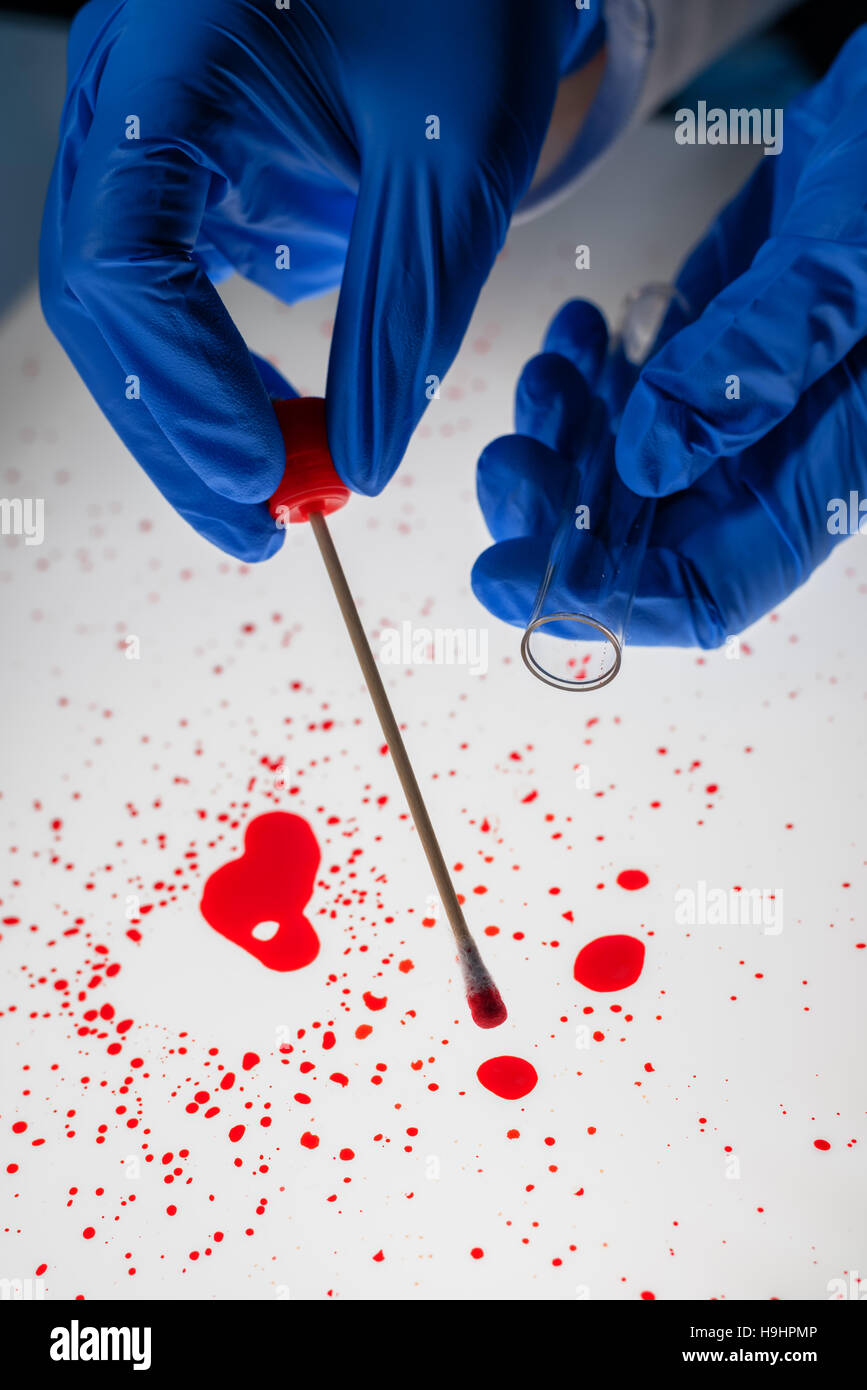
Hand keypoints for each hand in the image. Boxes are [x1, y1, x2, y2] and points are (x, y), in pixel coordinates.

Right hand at [40, 0, 599, 559]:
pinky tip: (272, 417)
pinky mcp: (169, 169)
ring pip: (120, 312)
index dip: (183, 386)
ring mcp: (133, 130)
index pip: (120, 254)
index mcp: (167, 50)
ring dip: (193, 416)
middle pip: (99, 301)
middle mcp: (122, 91)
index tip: (267, 477)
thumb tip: (358, 466)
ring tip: (276, 492)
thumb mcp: (456, 157)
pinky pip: (161, 293)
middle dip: (179, 433)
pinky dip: (213, 371)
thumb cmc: (466, 2)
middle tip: (260, 530)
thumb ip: (404, 315)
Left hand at [473, 26, 866, 646]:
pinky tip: (576, 329)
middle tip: (508, 463)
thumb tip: (648, 461)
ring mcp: (730, 408)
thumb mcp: (844, 265)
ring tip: (551, 371)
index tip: (516, 575)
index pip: (704, 593)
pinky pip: (620, 392)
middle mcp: (767, 460)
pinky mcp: (702, 352)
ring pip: (613, 469)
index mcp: (817, 475)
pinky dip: (580, 373)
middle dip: (553, 518)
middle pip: (636, 543)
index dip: (606, 602)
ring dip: (557, 438)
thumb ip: (754, 366)